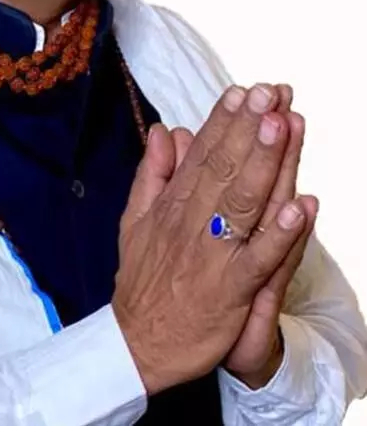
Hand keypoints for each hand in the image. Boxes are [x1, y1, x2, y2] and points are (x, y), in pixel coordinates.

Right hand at [113, 83, 306, 395]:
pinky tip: (299, 207)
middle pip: (225, 167)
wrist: (139, 343)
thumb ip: (154, 172)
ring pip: (244, 201)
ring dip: (264, 162)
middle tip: (270, 92)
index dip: (224, 120)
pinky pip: (260, 258)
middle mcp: (193, 221)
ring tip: (282, 125)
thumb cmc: (143, 278)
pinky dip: (279, 234)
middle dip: (249, 127)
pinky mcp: (232, 288)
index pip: (202, 153)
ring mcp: (213, 253)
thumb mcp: (134, 218)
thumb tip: (168, 129)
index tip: (244, 90)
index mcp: (173, 203)